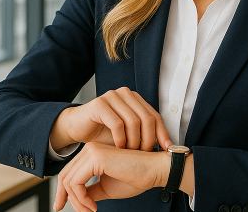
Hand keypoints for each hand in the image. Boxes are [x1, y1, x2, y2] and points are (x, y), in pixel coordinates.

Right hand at [50, 87, 171, 151]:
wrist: (78, 128)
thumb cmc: (104, 133)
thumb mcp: (128, 134)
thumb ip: (144, 135)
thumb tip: (169, 146)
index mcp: (135, 98)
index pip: (155, 116)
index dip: (162, 134)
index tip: (166, 150)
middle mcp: (125, 93)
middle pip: (147, 119)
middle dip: (147, 139)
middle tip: (142, 153)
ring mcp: (112, 96)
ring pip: (134, 121)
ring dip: (134, 141)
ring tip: (130, 152)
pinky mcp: (99, 104)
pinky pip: (117, 123)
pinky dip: (121, 139)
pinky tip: (119, 147)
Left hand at [53, 142, 166, 211]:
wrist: (153, 171)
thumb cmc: (136, 178)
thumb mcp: (106, 188)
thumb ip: (90, 191)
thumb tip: (75, 199)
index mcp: (91, 154)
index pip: (68, 173)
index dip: (64, 193)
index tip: (68, 208)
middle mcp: (89, 149)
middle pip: (64, 177)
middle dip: (65, 198)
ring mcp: (91, 152)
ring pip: (68, 182)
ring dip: (77, 202)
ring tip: (91, 210)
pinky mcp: (95, 159)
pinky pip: (76, 183)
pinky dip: (81, 199)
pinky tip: (94, 206)